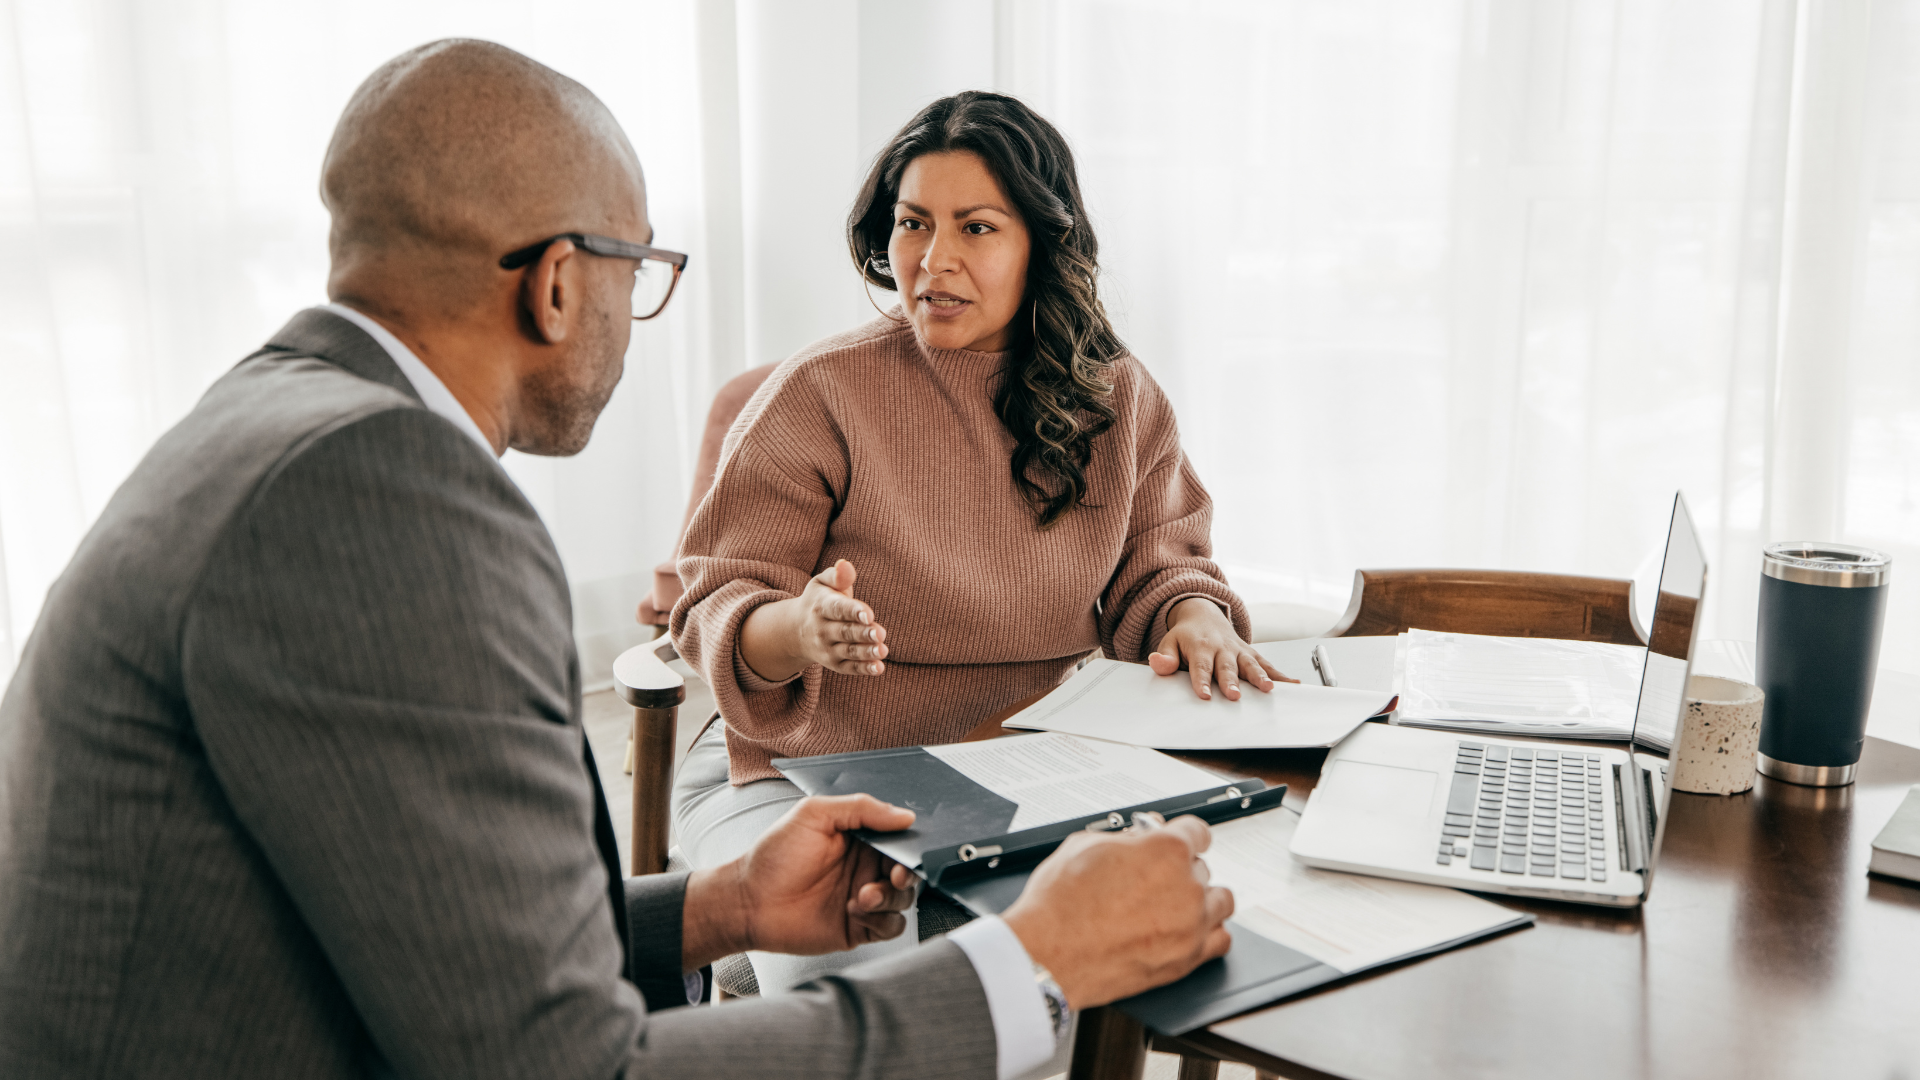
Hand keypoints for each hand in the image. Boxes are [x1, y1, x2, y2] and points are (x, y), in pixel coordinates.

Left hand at [682, 794, 918, 968]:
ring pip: (903, 900)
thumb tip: (904, 815)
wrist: (749, 902)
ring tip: (862, 897)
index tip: (907, 850)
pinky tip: (856, 912)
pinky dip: (882, 920)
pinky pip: (891, 927)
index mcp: (859, 838)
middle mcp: (865, 867)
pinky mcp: (859, 927)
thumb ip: (861, 808)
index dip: (909, 846)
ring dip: (890, 898)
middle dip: (906, 874)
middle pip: (907, 871)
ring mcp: (863, 898)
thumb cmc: (775, 856)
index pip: (898, 839)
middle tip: (894, 876)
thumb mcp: (814, 815)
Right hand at [738, 559, 888, 682]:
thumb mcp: (822, 583)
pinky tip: (879, 667)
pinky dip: (864, 668)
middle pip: (845, 632)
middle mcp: (822, 630)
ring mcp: (827, 649)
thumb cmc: (819, 600)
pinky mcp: (835, 664)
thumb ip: (837, 575)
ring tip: (883, 650)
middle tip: (881, 633)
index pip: (837, 609)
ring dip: (866, 652)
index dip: (853, 611)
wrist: (796, 631)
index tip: (868, 614)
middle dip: (863, 633)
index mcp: (821, 607)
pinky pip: (850, 668)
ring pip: (849, 651)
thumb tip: (845, 564)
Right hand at [1002, 815, 1233, 1008]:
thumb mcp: (1084, 846)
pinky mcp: (1187, 959)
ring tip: (1173, 904)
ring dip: (1201, 899)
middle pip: (1202, 868)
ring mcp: (1191, 925)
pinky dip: (1208, 932)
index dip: (1181, 834)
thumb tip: (1139, 836)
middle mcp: (1186, 886)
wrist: (1048, 956)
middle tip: (1152, 878)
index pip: (1197, 831)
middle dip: (1179, 869)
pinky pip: (1221, 940)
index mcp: (1165, 850)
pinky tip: (1187, 930)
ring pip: (1220, 901)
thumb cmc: (1059, 904)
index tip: (1176, 841)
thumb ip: (1124, 837)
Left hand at [1149, 597, 1295, 700]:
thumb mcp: (1169, 642)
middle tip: (1234, 696)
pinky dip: (1281, 675)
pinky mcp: (1252, 653)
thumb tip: (1156, 663)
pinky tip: (1294, 685)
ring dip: (1260, 676)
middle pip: (1227, 667)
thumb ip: (1164, 657)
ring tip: (1268, 689)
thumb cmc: (1186, 636)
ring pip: (1251, 664)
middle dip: (1231, 681)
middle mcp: (1222, 648)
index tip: (1204, 695)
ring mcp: (1239, 651)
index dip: (1202, 681)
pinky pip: (1267, 664)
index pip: (1200, 667)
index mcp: (1200, 647)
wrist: (1204, 614)